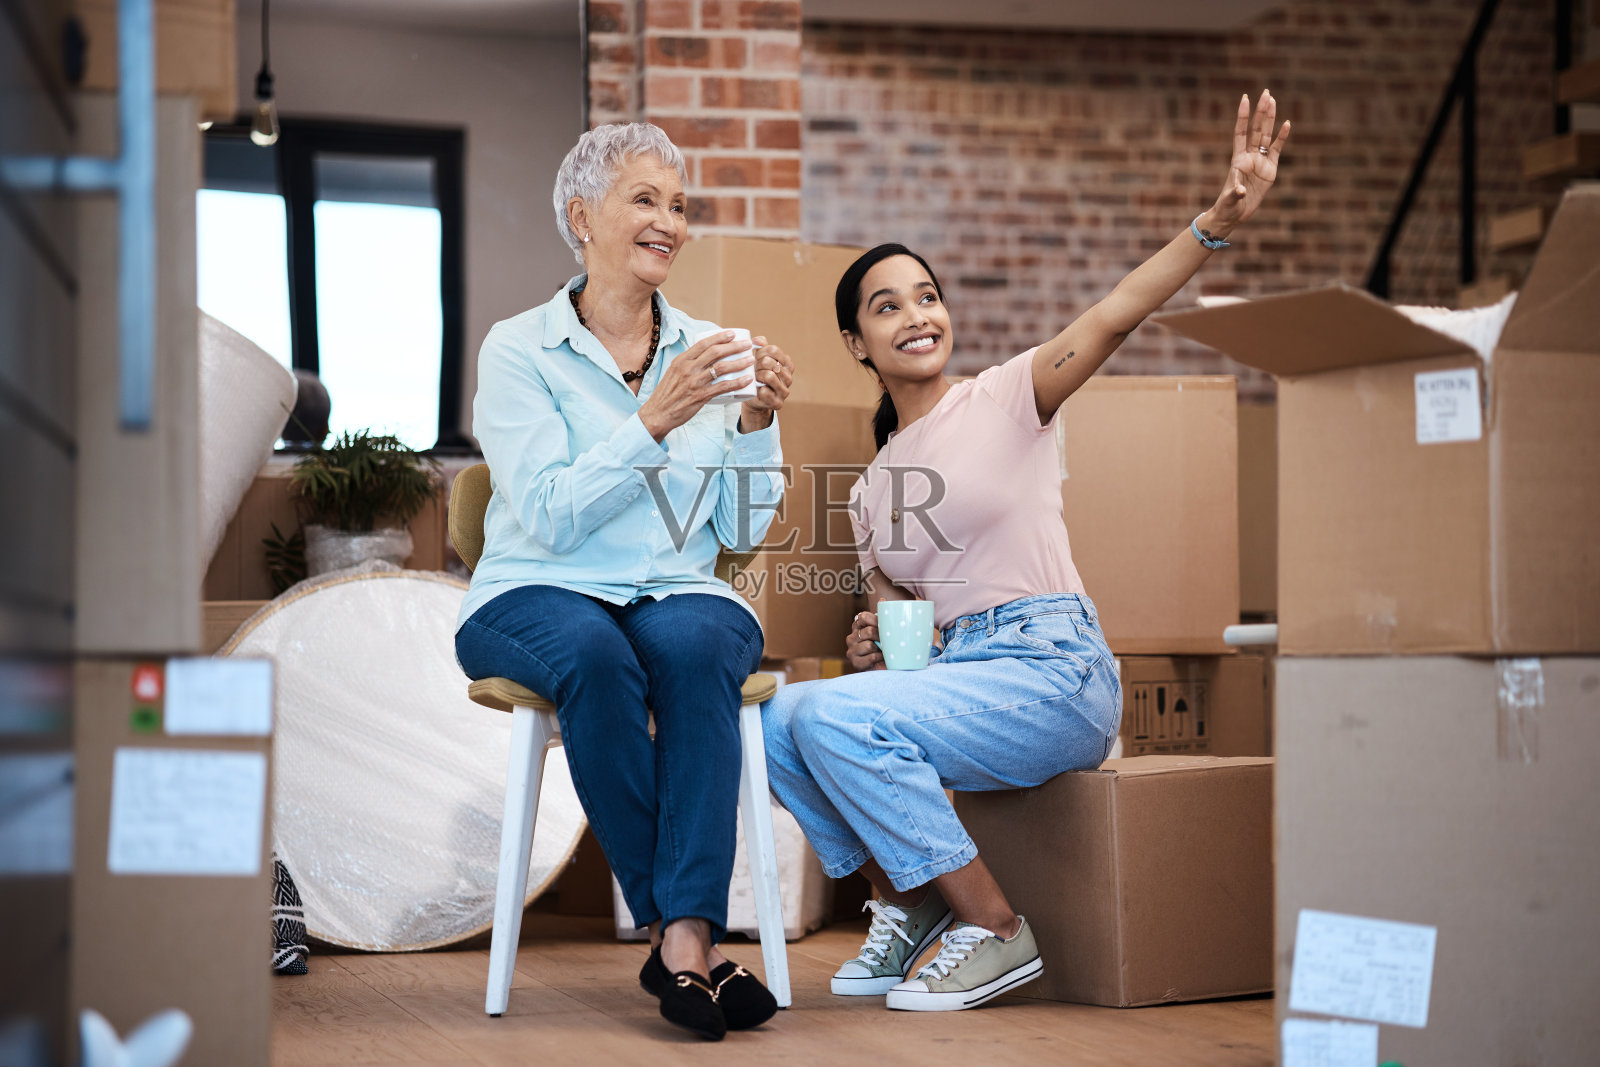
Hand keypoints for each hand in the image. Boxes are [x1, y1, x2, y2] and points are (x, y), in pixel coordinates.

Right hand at [637, 331, 754, 441]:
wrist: (658, 413)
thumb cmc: (667, 394)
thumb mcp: (674, 372)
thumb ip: (688, 364)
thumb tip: (704, 357)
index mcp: (681, 360)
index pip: (703, 344)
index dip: (720, 337)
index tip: (732, 334)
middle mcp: (688, 369)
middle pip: (715, 352)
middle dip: (734, 346)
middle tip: (747, 344)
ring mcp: (695, 382)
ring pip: (722, 368)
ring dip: (739, 362)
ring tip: (751, 360)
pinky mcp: (700, 396)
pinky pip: (723, 387)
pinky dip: (737, 382)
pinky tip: (747, 379)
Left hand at [739, 336, 793, 432]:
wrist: (753, 399)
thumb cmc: (757, 376)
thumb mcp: (759, 360)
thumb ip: (760, 347)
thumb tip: (757, 341)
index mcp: (787, 364)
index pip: (773, 350)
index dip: (760, 352)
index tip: (755, 358)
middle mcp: (789, 377)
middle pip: (769, 362)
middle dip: (756, 365)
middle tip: (752, 370)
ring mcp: (785, 391)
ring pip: (768, 376)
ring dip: (756, 377)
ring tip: (754, 379)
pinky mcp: (778, 403)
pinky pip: (765, 391)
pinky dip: (758, 390)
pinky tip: (756, 390)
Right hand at [846, 610, 884, 670]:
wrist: (884, 666)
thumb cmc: (883, 646)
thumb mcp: (883, 629)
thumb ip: (882, 616)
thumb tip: (882, 600)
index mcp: (857, 626)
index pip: (863, 617)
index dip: (876, 620)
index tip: (884, 626)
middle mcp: (851, 637)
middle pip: (868, 631)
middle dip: (881, 637)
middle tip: (887, 641)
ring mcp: (851, 650)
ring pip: (869, 645)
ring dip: (880, 649)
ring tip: (883, 651)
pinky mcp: (855, 663)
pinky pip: (870, 657)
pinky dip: (879, 658)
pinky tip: (881, 658)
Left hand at [1205, 89, 1289, 234]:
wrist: (1234, 214)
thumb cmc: (1228, 206)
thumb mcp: (1229, 200)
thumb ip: (1234, 193)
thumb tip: (1239, 191)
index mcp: (1237, 159)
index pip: (1240, 132)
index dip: (1242, 116)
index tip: (1244, 99)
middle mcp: (1249, 156)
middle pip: (1255, 129)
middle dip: (1260, 111)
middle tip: (1266, 92)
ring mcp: (1260, 161)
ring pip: (1266, 135)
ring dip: (1270, 119)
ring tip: (1273, 100)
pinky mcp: (1270, 169)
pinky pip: (1277, 150)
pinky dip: (1282, 137)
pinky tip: (1287, 124)